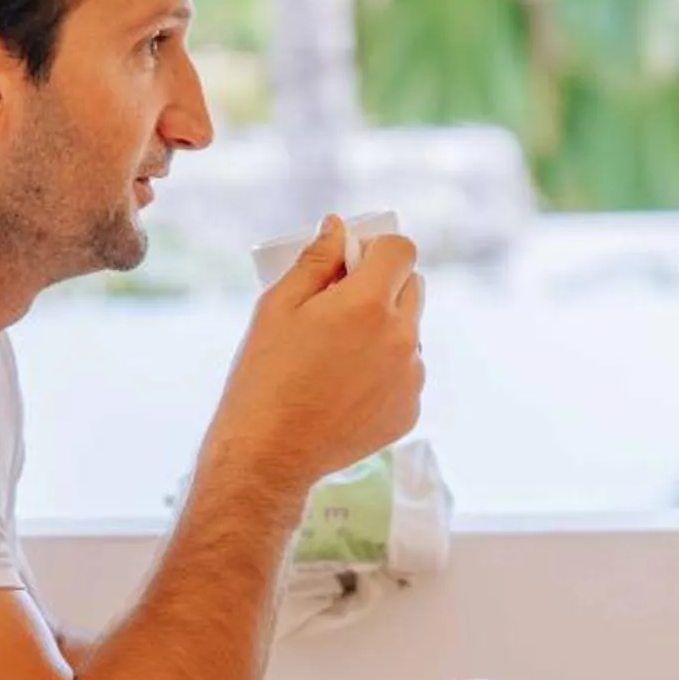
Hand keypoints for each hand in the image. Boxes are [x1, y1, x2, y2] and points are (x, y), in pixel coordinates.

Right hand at [206, 217, 425, 486]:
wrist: (270, 453)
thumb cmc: (265, 376)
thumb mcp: (278, 306)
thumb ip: (316, 260)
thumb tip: (339, 226)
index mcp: (370, 303)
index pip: (402, 249)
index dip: (377, 249)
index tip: (352, 264)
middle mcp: (402, 338)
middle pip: (413, 286)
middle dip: (383, 285)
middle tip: (341, 306)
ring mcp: (410, 377)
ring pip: (410, 332)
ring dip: (385, 330)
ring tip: (338, 357)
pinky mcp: (409, 410)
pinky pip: (406, 373)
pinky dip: (384, 371)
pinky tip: (345, 388)